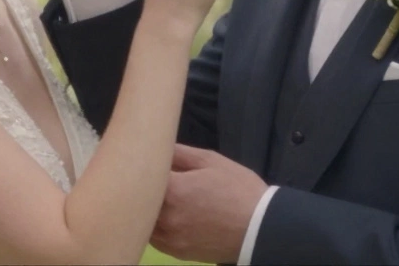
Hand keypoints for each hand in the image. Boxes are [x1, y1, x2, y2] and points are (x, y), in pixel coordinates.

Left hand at [151, 145, 268, 263]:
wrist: (259, 228)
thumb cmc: (237, 189)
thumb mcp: (211, 161)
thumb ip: (180, 153)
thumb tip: (158, 146)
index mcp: (173, 190)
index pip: (140, 174)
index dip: (140, 165)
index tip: (143, 159)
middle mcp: (166, 217)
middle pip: (139, 199)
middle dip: (141, 187)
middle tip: (146, 176)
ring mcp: (169, 237)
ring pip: (143, 221)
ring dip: (145, 208)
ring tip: (158, 196)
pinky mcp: (175, 252)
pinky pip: (153, 237)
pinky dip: (154, 225)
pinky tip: (164, 215)